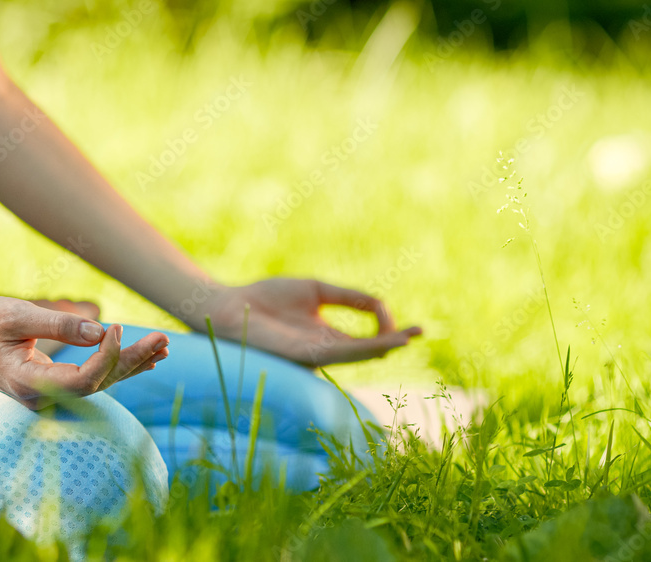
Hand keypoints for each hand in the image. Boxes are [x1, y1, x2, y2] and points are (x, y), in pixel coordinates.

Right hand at [0, 296, 168, 408]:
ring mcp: (50, 394)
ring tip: (165, 346)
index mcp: (28, 383)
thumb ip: (57, 325)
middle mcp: (42, 397)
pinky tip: (148, 360)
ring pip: (101, 382)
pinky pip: (95, 378)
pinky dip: (120, 365)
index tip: (115, 327)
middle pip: (99, 384)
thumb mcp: (16, 316)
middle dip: (132, 360)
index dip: (107, 358)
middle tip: (164, 339)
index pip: (82, 381)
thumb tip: (101, 332)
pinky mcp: (57, 385)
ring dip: (133, 363)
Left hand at [191, 278, 420, 365]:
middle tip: (419, 332)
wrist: (231, 307)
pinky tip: (377, 343)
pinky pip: (338, 352)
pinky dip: (361, 348)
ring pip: (355, 354)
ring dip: (381, 347)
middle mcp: (324, 349)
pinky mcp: (303, 355)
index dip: (389, 330)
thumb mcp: (315, 290)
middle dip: (393, 341)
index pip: (366, 338)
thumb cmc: (266, 298)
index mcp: (327, 336)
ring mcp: (315, 354)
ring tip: (406, 339)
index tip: (405, 320)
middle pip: (366, 350)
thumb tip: (380, 303)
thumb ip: (348, 296)